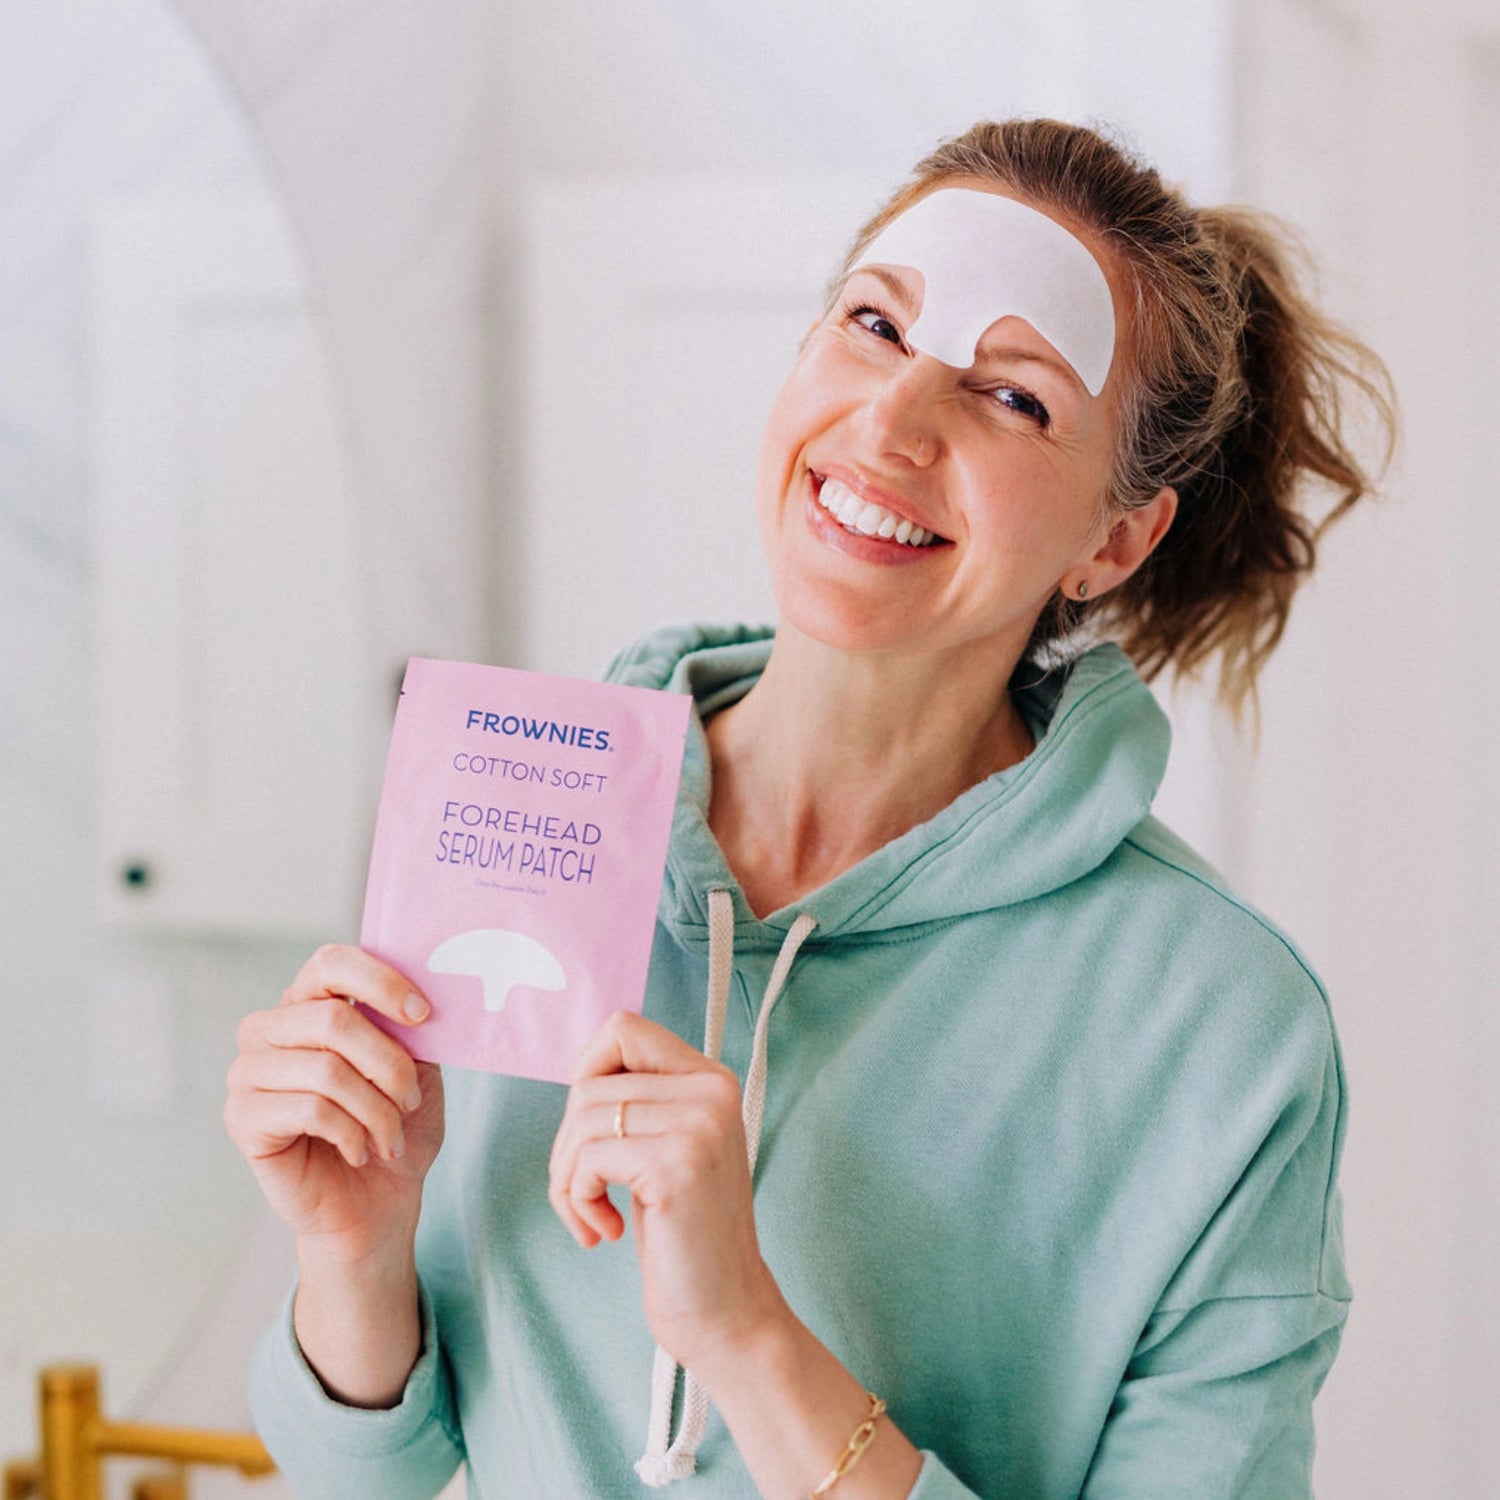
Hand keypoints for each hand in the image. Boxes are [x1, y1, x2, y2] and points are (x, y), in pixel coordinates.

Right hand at [224, 944, 443, 1259]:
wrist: (375, 1204)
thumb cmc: (395, 1127)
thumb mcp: (417, 1068)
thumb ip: (409, 1029)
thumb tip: (420, 997)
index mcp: (310, 1003)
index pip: (331, 963)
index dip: (380, 982)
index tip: (423, 1014)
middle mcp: (270, 1028)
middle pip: (333, 1019)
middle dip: (389, 1063)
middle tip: (411, 1098)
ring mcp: (248, 1072)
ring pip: (326, 1069)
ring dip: (377, 1108)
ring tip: (390, 1136)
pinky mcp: (242, 1117)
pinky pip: (310, 1109)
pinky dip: (352, 1132)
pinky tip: (359, 1150)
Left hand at [548, 1011, 787, 1373]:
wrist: (728, 1313)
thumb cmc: (685, 1238)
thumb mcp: (667, 1150)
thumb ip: (640, 1103)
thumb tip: (579, 1068)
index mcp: (711, 1080)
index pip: (624, 1027)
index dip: (586, 1071)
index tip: (590, 1132)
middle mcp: (711, 1091)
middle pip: (590, 1081)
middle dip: (567, 1145)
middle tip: (584, 1195)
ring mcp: (698, 1124)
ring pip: (582, 1119)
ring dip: (567, 1179)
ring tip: (593, 1218)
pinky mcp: (676, 1165)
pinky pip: (588, 1159)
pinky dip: (578, 1200)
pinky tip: (606, 1232)